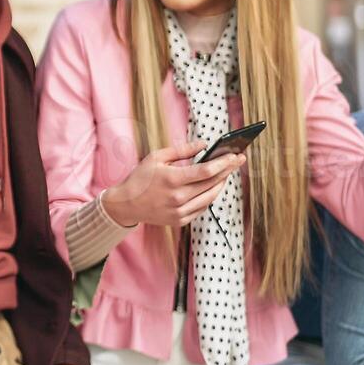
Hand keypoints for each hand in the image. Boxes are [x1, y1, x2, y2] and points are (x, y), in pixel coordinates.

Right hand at [101, 141, 244, 228]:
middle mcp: (178, 197)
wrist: (126, 204)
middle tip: (238, 161)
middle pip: (212, 184)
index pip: (206, 171)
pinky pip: (202, 208)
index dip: (224, 163)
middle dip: (227, 171)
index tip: (235, 156)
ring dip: (221, 184)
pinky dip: (209, 196)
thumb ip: (181, 150)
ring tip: (226, 173)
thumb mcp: (156, 157)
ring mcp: (180, 211)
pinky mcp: (180, 220)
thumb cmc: (140, 178)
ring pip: (210, 197)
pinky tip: (211, 188)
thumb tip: (204, 144)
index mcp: (172, 179)